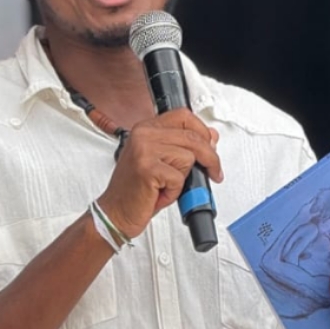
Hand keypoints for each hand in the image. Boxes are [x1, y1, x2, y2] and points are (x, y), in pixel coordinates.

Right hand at [95, 109, 222, 238]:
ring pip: (188, 157)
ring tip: (166, 185)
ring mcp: (144, 150)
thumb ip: (183, 146)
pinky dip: (174, 191)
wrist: (116, 212)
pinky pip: (179, 178)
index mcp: (146, 128)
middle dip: (210, 158)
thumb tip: (211, 137)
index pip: (184, 117)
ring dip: (183, 178)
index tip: (211, 147)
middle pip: (192, 137)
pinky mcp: (147, 168)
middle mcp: (143, 134)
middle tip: (213, 172)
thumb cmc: (136, 189)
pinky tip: (159, 193)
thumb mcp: (162, 162)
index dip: (202, 132)